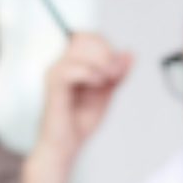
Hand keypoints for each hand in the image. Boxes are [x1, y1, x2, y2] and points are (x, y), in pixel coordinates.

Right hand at [33, 32, 132, 170]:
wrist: (65, 145)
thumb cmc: (78, 121)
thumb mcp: (105, 92)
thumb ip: (117, 73)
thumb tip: (128, 53)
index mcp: (72, 64)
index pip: (89, 37)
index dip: (107, 47)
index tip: (117, 70)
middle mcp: (61, 64)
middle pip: (84, 37)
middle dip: (106, 53)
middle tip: (114, 74)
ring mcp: (55, 73)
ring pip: (78, 48)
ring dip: (100, 62)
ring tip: (107, 81)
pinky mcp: (53, 85)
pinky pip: (70, 68)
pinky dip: (89, 73)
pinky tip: (97, 84)